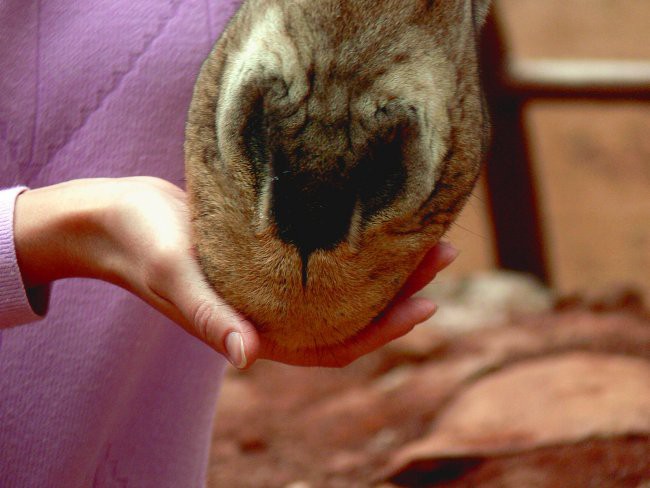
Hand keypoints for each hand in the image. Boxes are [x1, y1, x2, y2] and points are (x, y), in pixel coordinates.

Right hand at [14, 177, 456, 368]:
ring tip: (423, 233)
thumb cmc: (140, 244)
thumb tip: (248, 359)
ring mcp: (271, 284)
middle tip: (441, 252)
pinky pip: (320, 258)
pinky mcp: (266, 254)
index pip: (331, 346)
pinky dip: (351, 247)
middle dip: (398, 291)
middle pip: (348, 312)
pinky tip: (374, 220)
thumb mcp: (175, 275)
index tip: (425, 304)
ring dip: (384, 266)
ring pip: (341, 285)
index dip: (380, 332)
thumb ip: (210, 318)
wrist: (114, 216)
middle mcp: (271, 311)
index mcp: (255, 330)